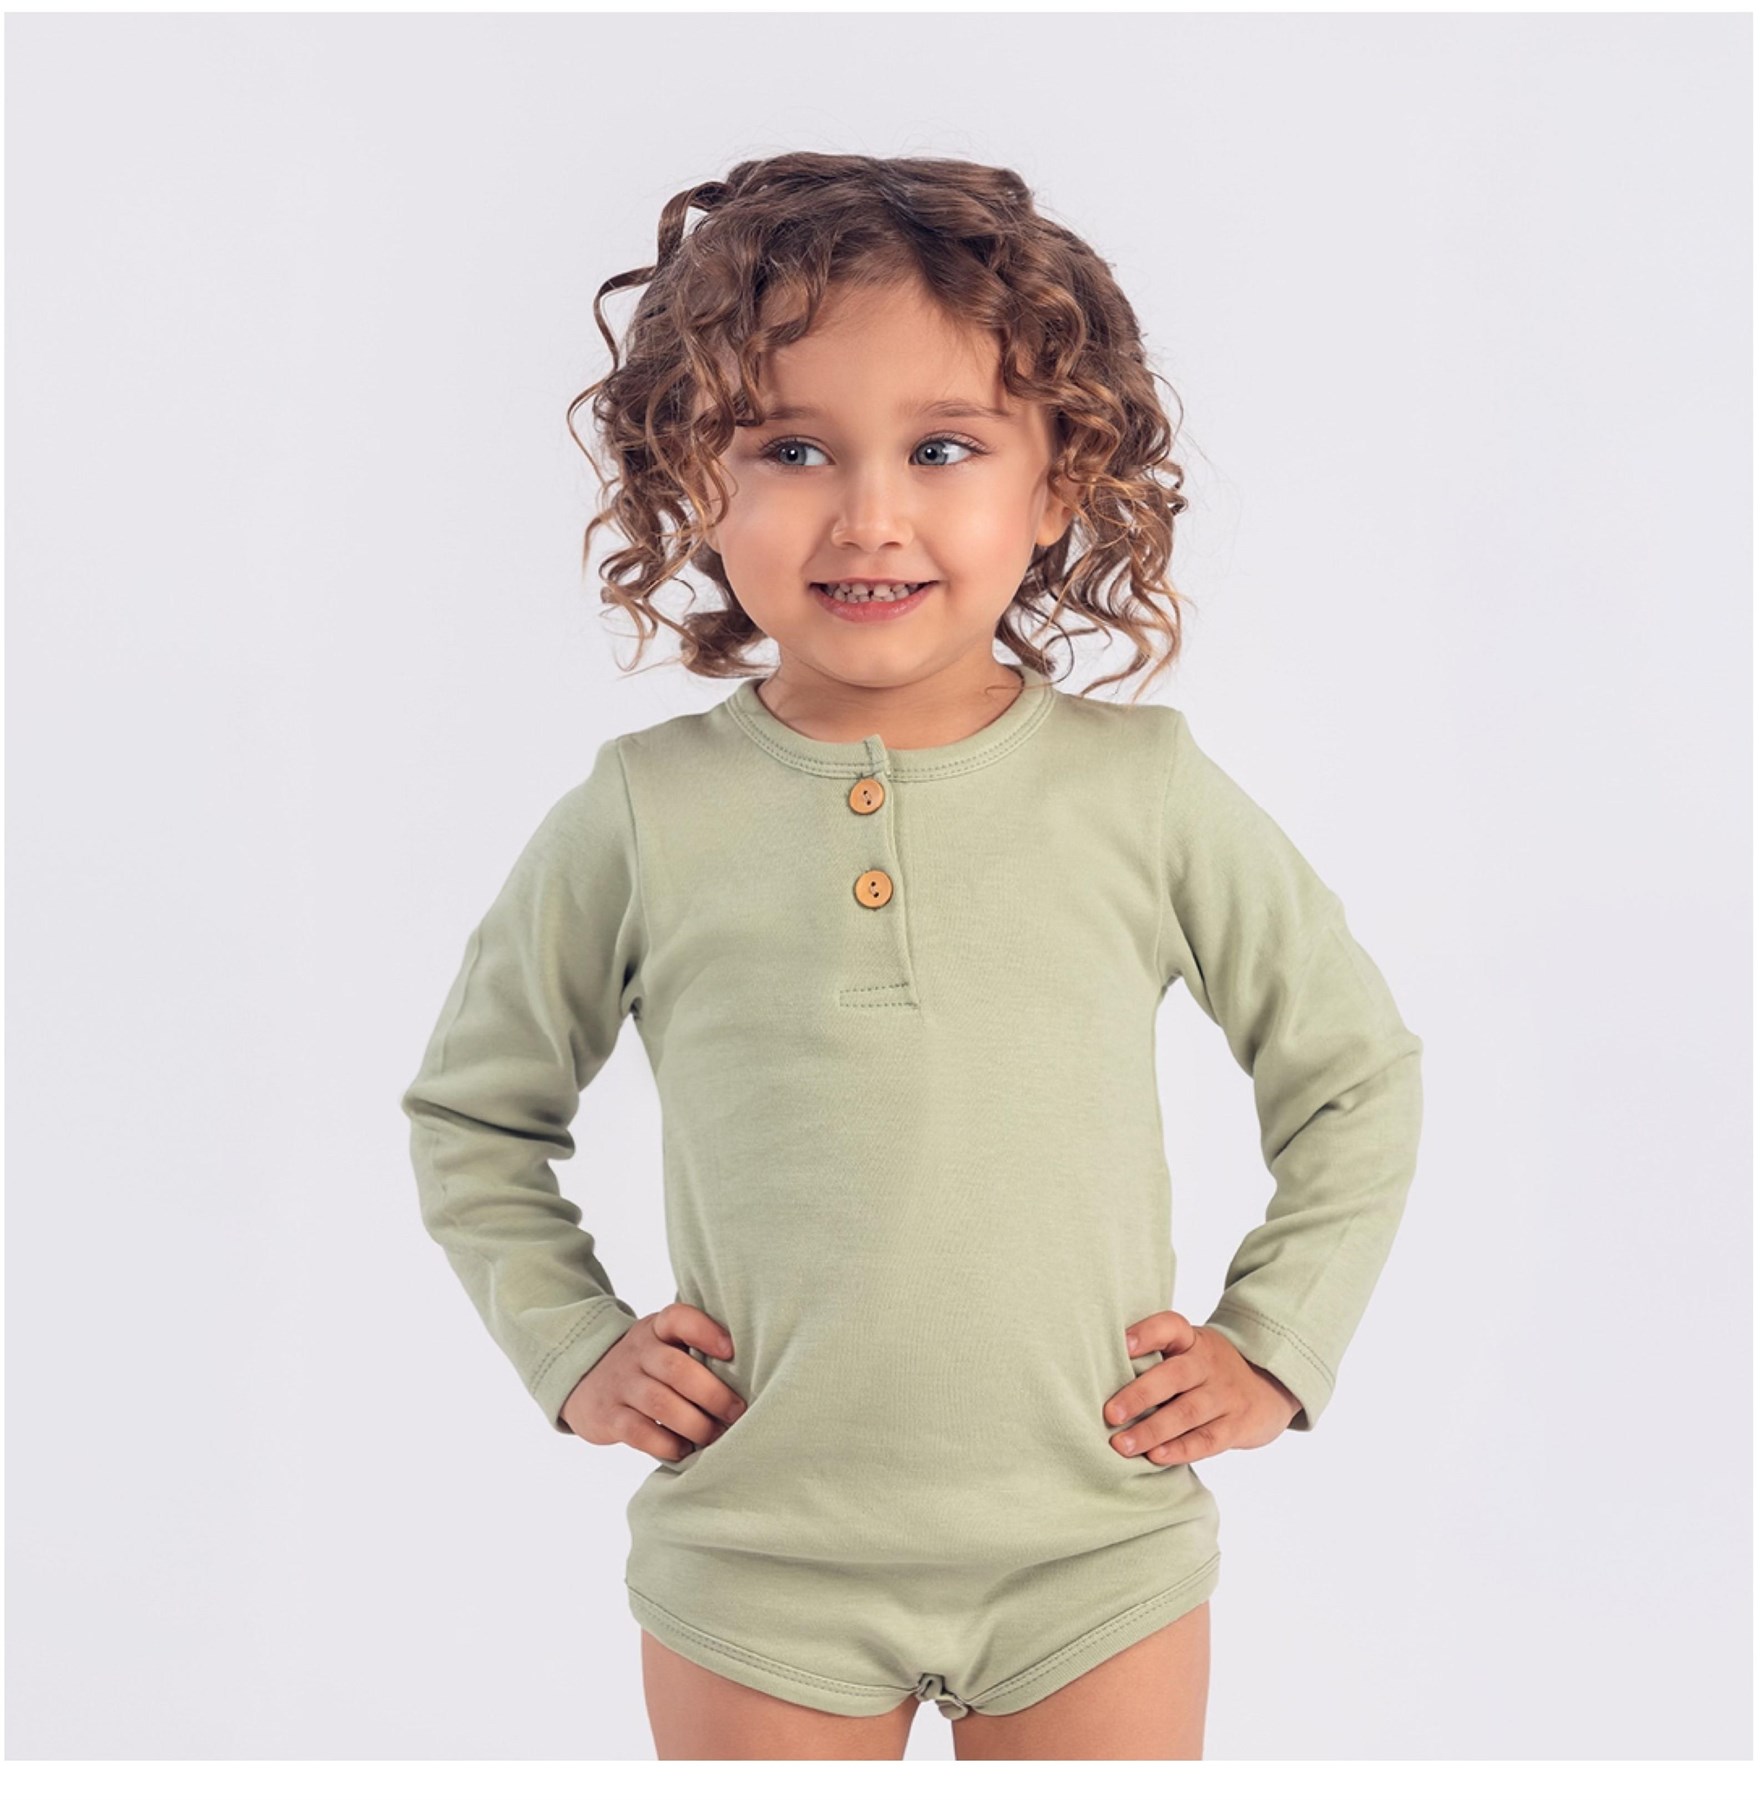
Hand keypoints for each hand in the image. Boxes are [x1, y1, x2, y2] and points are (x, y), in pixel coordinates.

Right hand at [559, 1302, 746, 1460]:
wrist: (584, 1377)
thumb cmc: (647, 1364)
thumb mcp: (665, 1344)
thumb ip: (697, 1350)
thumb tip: (753, 1375)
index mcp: (657, 1329)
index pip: (679, 1318)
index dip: (706, 1331)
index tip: (732, 1351)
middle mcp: (638, 1351)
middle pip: (676, 1368)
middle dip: (712, 1394)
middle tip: (736, 1414)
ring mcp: (621, 1383)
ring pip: (660, 1403)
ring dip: (695, 1424)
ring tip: (714, 1437)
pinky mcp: (608, 1415)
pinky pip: (639, 1431)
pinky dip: (666, 1444)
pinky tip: (683, 1450)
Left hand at [1103, 1311, 1301, 1464]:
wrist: (1270, 1387)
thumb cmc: (1207, 1370)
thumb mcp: (1189, 1351)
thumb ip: (1156, 1358)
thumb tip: (1096, 1371)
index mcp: (1192, 1340)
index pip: (1170, 1327)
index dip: (1147, 1333)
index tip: (1122, 1343)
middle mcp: (1208, 1364)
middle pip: (1174, 1376)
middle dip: (1139, 1395)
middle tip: (1109, 1414)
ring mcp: (1225, 1395)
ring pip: (1187, 1413)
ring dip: (1152, 1430)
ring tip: (1121, 1445)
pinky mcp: (1236, 1425)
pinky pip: (1207, 1439)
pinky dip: (1180, 1450)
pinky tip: (1156, 1457)